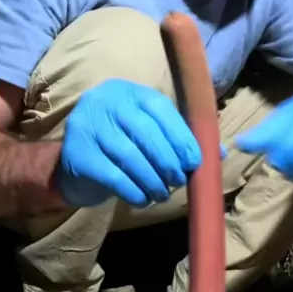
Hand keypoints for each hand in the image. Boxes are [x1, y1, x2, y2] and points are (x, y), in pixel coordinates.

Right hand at [56, 78, 202, 206]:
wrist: (74, 166)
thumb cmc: (120, 148)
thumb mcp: (148, 135)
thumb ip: (179, 139)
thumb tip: (219, 153)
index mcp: (128, 92)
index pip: (160, 108)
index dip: (181, 136)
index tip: (194, 161)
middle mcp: (105, 102)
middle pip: (146, 133)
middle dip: (168, 162)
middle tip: (178, 181)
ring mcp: (87, 126)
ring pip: (131, 157)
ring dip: (153, 181)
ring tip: (161, 194)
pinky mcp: (78, 154)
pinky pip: (115, 177)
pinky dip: (134, 191)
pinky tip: (142, 199)